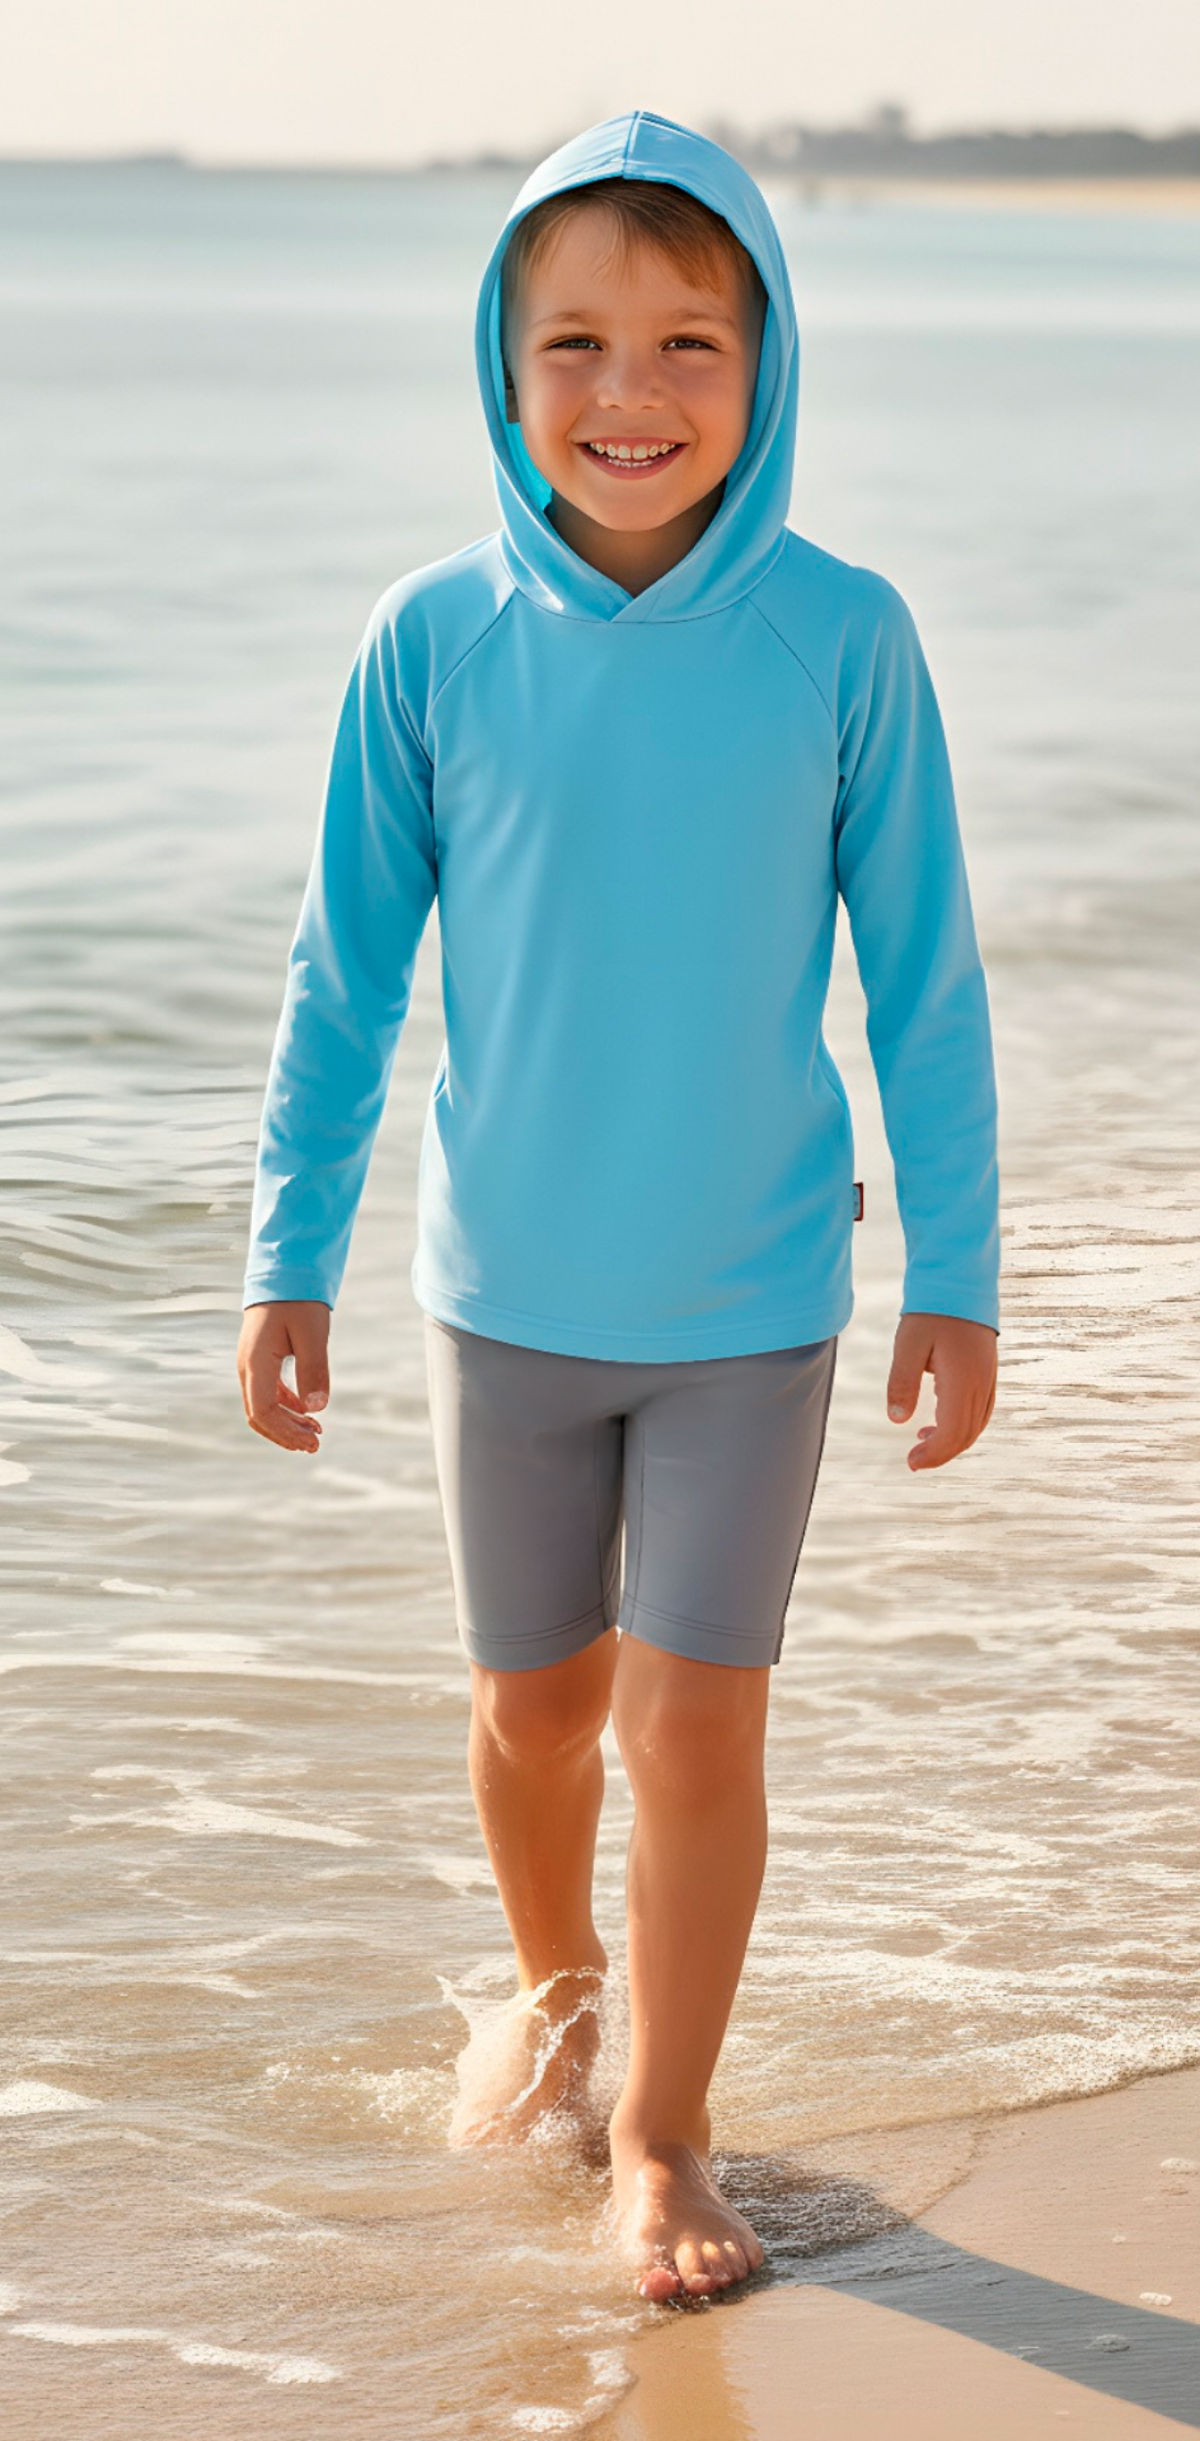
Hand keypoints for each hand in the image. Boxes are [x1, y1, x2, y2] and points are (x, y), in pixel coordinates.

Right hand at [237, 1300, 330, 1453]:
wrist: (285, 1271)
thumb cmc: (299, 1300)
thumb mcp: (313, 1334)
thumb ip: (314, 1370)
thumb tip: (317, 1409)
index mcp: (255, 1361)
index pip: (262, 1411)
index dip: (286, 1432)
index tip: (313, 1441)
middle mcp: (247, 1366)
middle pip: (259, 1415)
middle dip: (286, 1434)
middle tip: (316, 1445)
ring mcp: (252, 1363)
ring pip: (263, 1406)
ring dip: (286, 1423)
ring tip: (315, 1434)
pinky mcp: (261, 1359)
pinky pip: (268, 1392)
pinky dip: (286, 1407)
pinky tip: (306, 1413)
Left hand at [886, 1311, 996, 1472]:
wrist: (960, 1282)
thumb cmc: (931, 1312)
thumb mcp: (908, 1345)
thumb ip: (902, 1382)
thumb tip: (897, 1421)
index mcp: (963, 1381)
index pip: (953, 1433)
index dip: (934, 1454)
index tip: (911, 1461)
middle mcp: (982, 1384)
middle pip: (967, 1435)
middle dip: (942, 1453)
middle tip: (914, 1460)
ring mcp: (989, 1379)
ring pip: (976, 1425)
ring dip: (953, 1441)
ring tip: (923, 1442)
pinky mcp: (988, 1373)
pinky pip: (981, 1411)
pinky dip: (963, 1425)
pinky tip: (940, 1423)